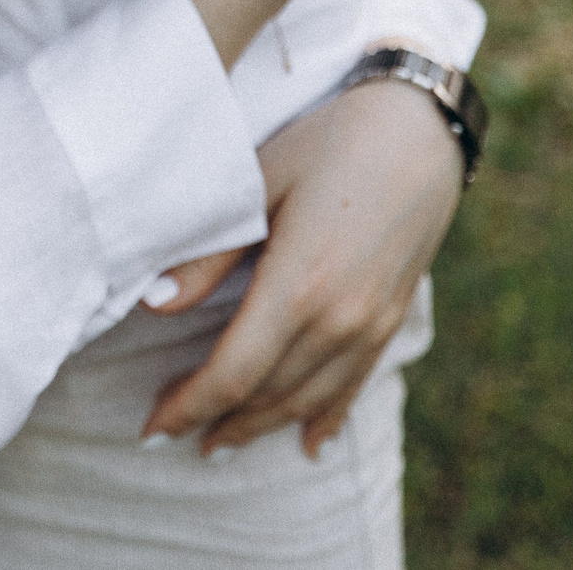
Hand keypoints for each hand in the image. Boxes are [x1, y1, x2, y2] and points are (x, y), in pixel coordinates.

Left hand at [142, 78, 462, 455]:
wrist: (419, 129)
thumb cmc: (328, 143)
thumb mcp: (259, 182)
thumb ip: (208, 255)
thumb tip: (153, 305)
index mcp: (300, 285)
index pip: (233, 372)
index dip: (190, 406)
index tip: (153, 425)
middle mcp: (341, 319)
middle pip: (268, 394)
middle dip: (216, 420)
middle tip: (173, 433)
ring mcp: (372, 325)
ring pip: (307, 399)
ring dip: (261, 427)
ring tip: (221, 442)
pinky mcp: (392, 319)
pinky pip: (353, 386)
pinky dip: (324, 418)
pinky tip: (307, 443)